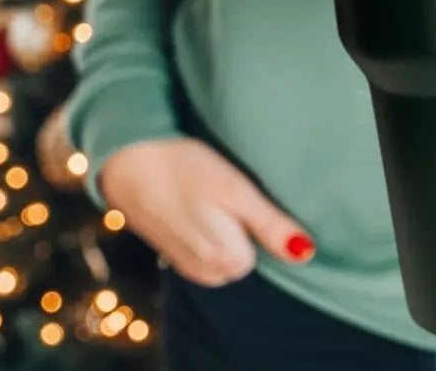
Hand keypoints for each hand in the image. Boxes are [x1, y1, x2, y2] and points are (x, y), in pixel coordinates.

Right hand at [100, 138, 315, 286]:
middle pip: (248, 252)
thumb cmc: (186, 168)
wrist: (129, 162)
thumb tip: (306, 253)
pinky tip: (194, 203)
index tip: (243, 193)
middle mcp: (208, 274)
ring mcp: (188, 266)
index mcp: (228, 261)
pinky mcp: (173, 254)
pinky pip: (206, 248)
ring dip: (224, 226)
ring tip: (208, 194)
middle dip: (243, 224)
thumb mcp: (237, 191)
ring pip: (227, 250)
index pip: (268, 248)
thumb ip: (271, 226)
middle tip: (225, 191)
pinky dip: (205, 228)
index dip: (259, 216)